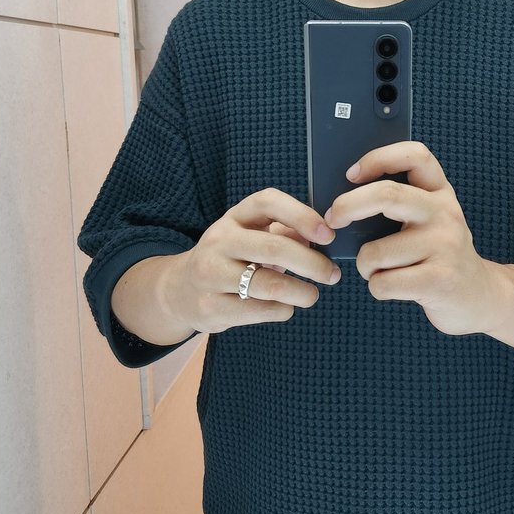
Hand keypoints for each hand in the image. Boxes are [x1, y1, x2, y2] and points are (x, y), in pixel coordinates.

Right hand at [163, 189, 341, 333]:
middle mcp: (219, 241)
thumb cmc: (231, 259)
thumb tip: (319, 238)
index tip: (328, 235)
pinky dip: (282, 310)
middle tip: (332, 274)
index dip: (302, 215)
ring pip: (270, 285)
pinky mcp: (211, 308)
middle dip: (312, 263)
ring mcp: (211, 275)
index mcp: (234, 217)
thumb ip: (284, 233)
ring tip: (311, 295)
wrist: (180, 290)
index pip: (268, 202)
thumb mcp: (251, 237)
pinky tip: (285, 307)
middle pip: (274, 248)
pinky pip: (261, 310)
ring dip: (302, 292)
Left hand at [324, 141, 492, 335]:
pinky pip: (383, 282)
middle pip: (387, 195)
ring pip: (375, 252)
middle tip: (333, 219)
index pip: (415, 155)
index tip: (351, 174)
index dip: (378, 158)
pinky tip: (394, 287)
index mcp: (440, 192)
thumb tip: (341, 202)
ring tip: (382, 270)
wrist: (479, 296)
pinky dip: (377, 287)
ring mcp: (445, 246)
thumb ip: (397, 205)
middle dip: (348, 206)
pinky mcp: (440, 280)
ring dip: (366, 266)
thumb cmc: (437, 256)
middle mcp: (445, 213)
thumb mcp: (427, 221)